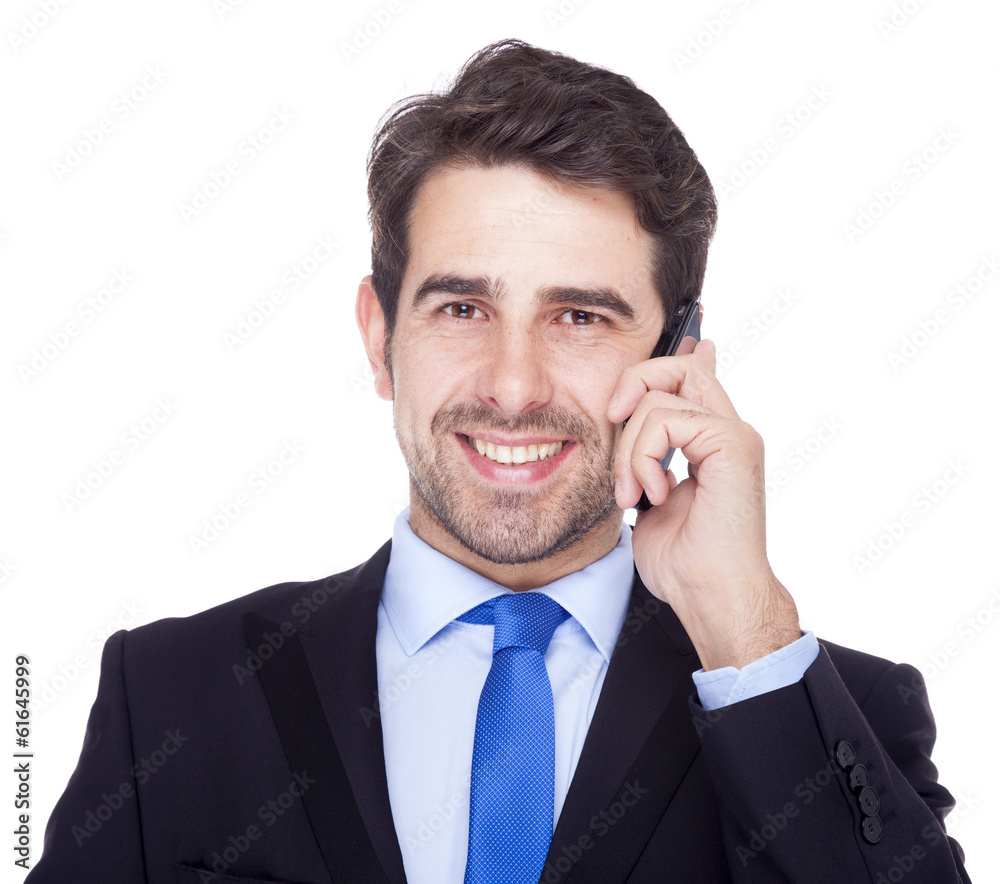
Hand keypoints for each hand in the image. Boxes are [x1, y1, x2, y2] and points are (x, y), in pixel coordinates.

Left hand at [607, 337, 800, 670]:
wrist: (711, 594)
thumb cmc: (685, 561)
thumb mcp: (653, 498)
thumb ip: (650, 459)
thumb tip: (636, 434)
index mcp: (714, 442)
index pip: (695, 377)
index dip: (669, 359)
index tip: (633, 381)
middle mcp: (729, 432)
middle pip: (681, 366)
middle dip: (634, 383)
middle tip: (611, 418)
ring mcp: (735, 435)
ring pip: (660, 397)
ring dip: (629, 448)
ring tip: (633, 493)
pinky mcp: (733, 443)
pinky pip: (666, 420)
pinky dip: (644, 457)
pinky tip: (654, 493)